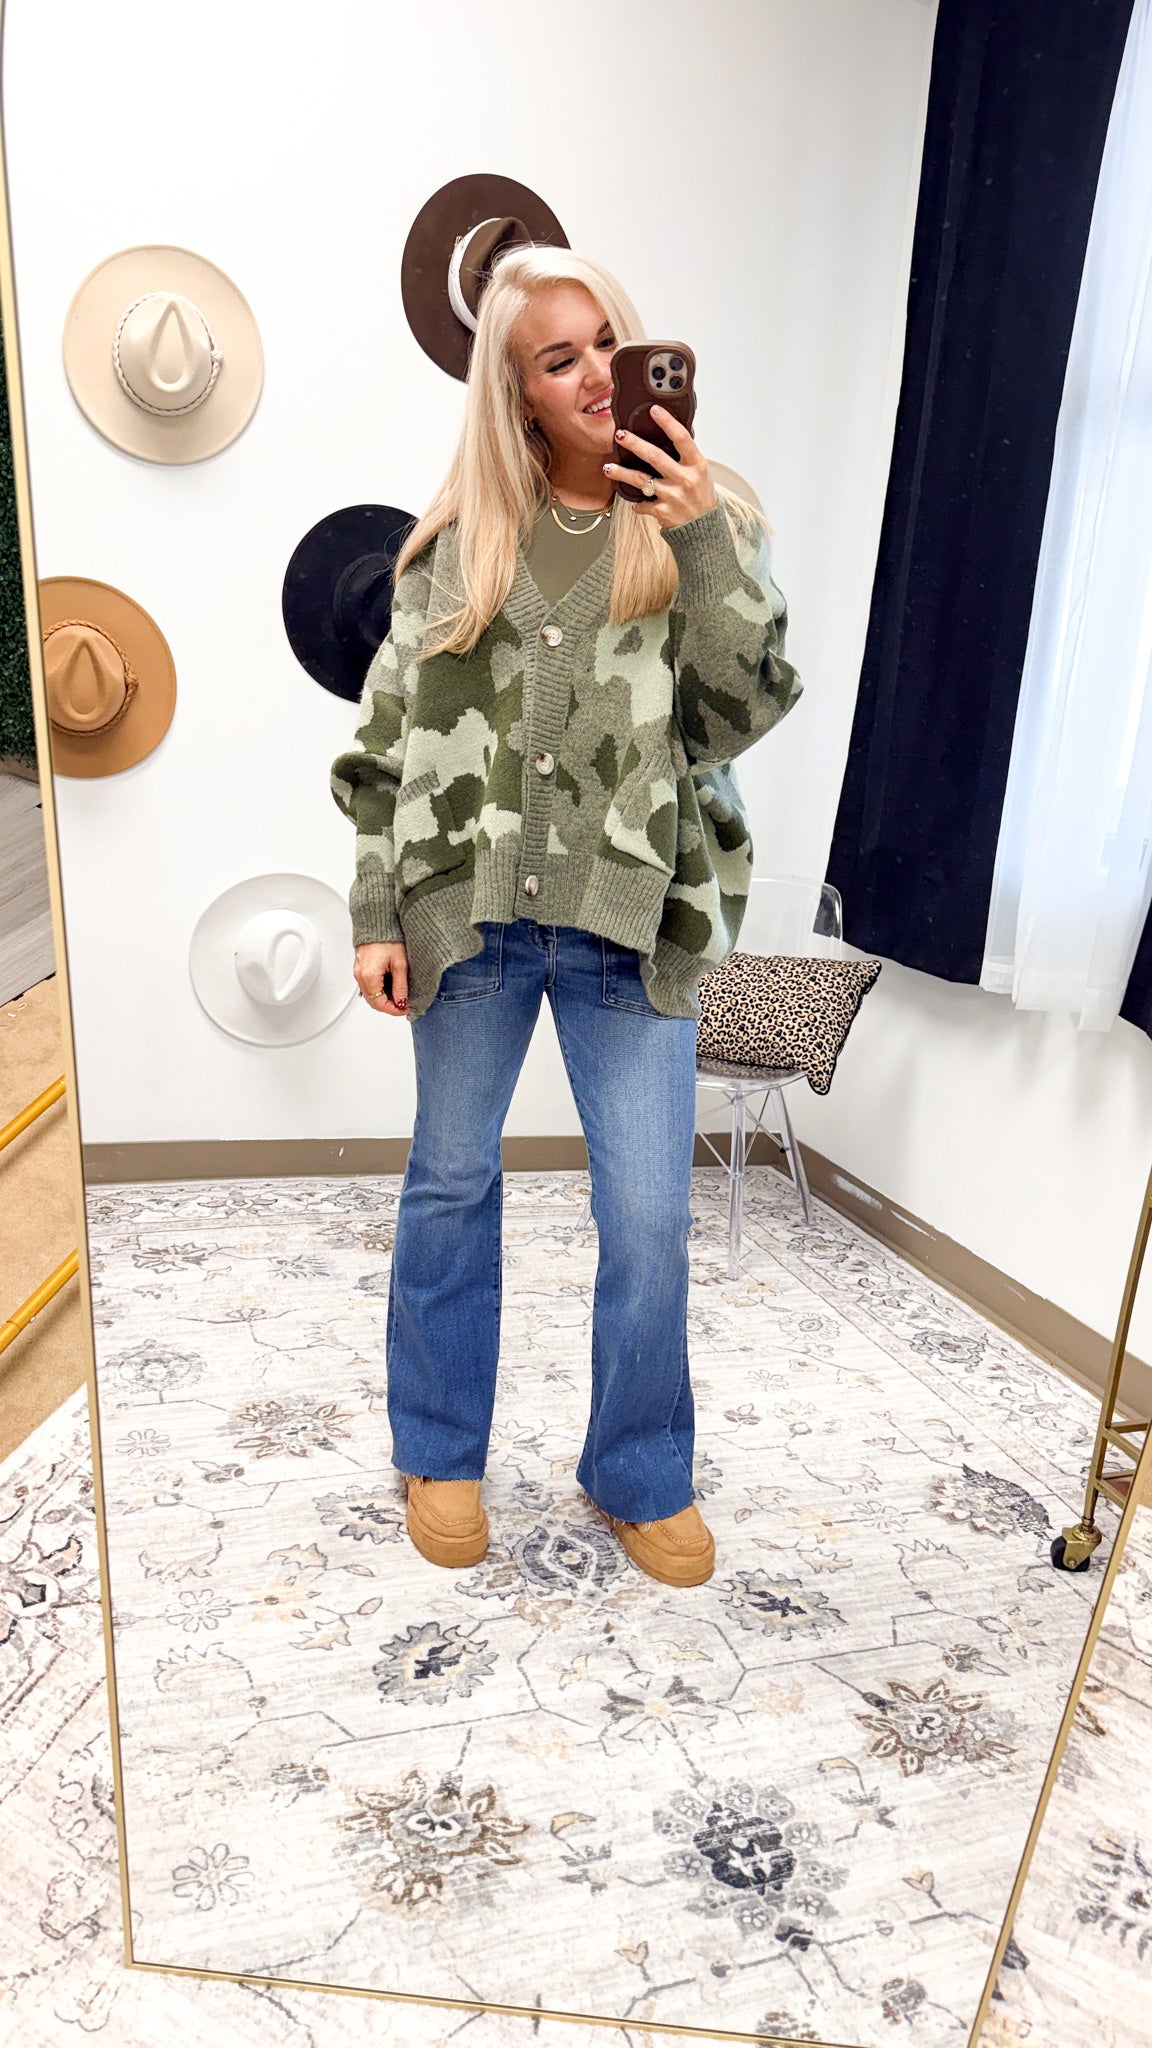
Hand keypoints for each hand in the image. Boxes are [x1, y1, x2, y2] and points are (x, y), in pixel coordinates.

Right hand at [354, 941, 408, 1017]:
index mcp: (369, 976)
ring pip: (369, 995)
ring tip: (399, 996)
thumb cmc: (388, 938)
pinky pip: (367, 986)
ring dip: (383, 999)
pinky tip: (389, 987)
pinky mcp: (359, 968)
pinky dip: (377, 991)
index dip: (394, 1010)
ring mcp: (358, 972)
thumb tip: (402, 1002)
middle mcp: (360, 975)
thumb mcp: (400, 964)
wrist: (378, 922)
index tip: (405, 1009)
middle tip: (404, 1005)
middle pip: (373, 1001)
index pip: (379, 1003)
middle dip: (389, 1006)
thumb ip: (400, 986)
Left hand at [602, 405, 717, 528]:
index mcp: (697, 465)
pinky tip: (634, 502)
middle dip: (635, 444)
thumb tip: (667, 433)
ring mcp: (673, 496)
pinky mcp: (663, 512)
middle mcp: (685, 479)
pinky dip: (637, 504)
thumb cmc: (701, 495)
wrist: (704, 527)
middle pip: (655, 457)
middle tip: (620, 435)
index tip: (654, 410)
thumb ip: (685, 456)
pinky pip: (642, 504)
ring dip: (622, 473)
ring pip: (642, 481)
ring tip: (608, 468)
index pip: (682, 438)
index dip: (667, 423)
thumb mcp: (700, 471)